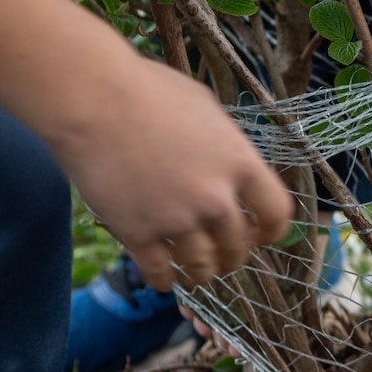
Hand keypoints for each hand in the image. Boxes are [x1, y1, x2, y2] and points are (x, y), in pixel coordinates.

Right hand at [48, 55, 291, 289]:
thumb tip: (231, 163)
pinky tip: (164, 278)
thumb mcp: (207, 109)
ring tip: (196, 272)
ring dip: (201, 273)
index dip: (272, 231)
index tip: (262, 237)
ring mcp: (177, 221)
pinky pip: (159, 273)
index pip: (277, 214)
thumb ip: (225, 145)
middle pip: (237, 248)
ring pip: (202, 267)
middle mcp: (216, 200)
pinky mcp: (138, 234)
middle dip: (232, 257)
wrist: (94, 99)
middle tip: (224, 258)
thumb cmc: (149, 90)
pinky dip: (164, 281)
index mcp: (241, 165)